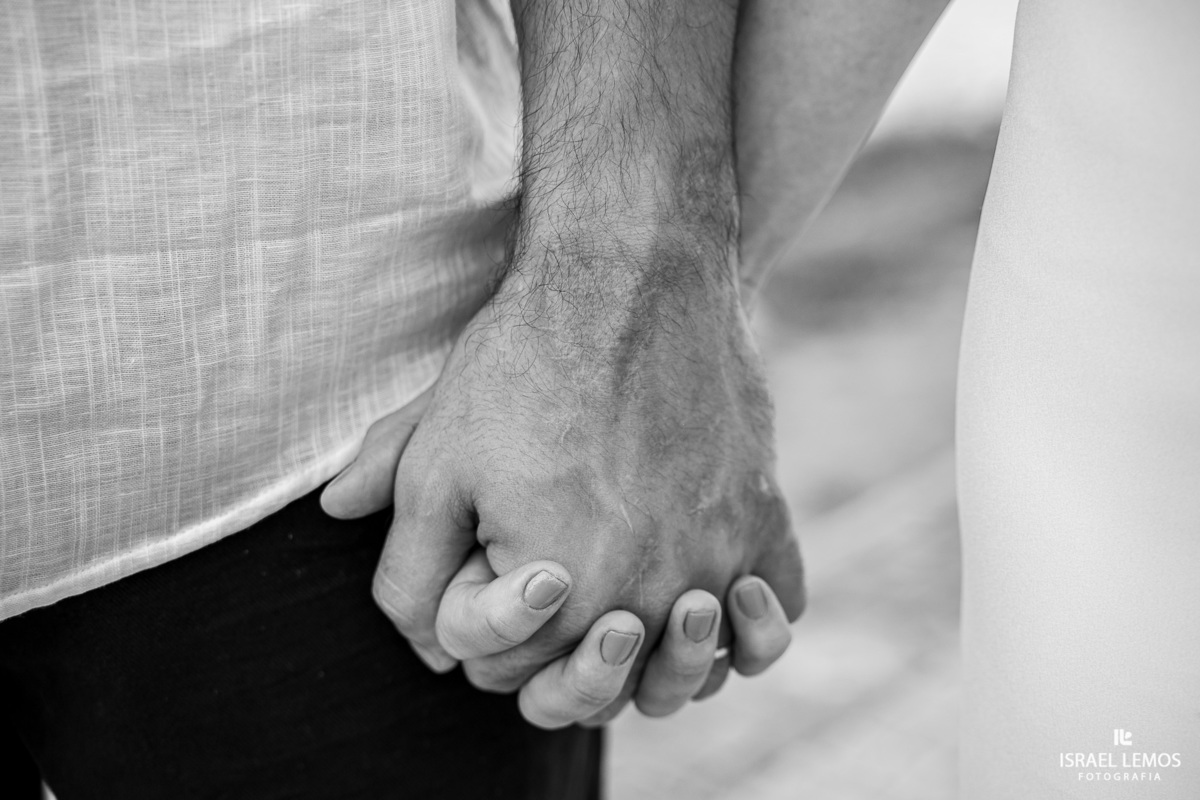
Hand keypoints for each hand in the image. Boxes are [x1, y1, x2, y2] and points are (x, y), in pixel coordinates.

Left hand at [322, 392, 797, 726]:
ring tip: (626, 621)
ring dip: (655, 667)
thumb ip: (407, 572)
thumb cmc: (522, 365)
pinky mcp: (765, 516)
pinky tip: (710, 596)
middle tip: (541, 601)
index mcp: (561, 598)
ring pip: (694, 673)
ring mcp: (720, 559)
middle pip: (603, 689)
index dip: (484, 643)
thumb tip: (419, 647)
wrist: (630, 272)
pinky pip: (774, 613)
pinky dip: (748, 626)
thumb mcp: (433, 464)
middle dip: (557, 663)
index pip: (514, 680)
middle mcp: (652, 596)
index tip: (484, 586)